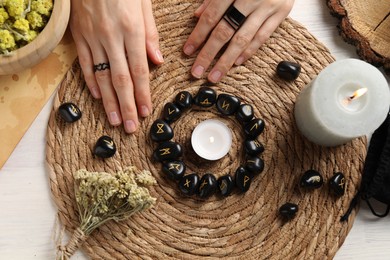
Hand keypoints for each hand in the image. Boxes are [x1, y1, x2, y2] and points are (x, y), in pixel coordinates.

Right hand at [69, 0, 163, 132]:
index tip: (145, 112)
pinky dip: (90, 82)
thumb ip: (150, 34)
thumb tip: (157, 61)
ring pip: (101, 76)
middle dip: (126, 106)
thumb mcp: (143, 3)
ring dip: (108, 101)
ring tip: (114, 121)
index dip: (142, 94)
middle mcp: (111, 37)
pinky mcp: (78, 35)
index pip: (139, 70)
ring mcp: (92, 38)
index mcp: (131, 30)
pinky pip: (84, 63)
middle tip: (130, 127)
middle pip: (120, 79)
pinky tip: (98, 98)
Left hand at [183, 0, 293, 82]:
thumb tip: (197, 16)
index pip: (211, 16)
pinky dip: (249, 51)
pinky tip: (236, 62)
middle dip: (208, 54)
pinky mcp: (282, 11)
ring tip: (215, 75)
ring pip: (243, 38)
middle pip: (225, 31)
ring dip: (226, 60)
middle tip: (197, 71)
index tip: (188, 51)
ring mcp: (268, 5)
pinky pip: (263, 36)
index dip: (198, 35)